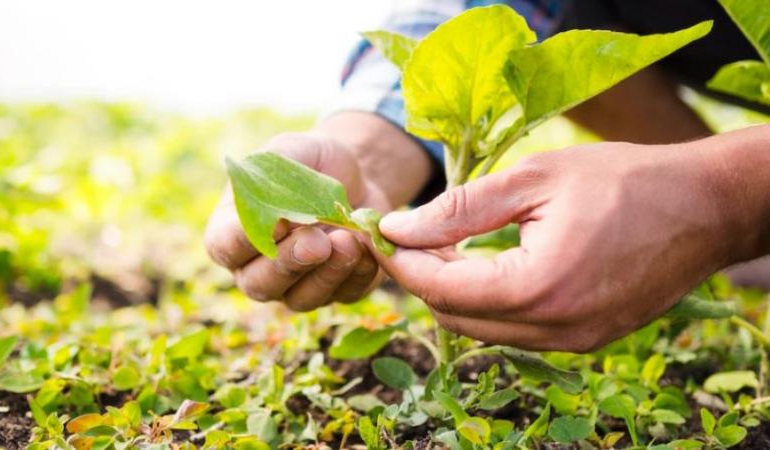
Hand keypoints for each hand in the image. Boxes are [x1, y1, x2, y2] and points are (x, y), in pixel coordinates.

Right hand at [205, 131, 389, 310]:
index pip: (225, 247)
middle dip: (289, 263)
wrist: (357, 175)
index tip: (274, 222)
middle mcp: (258, 267)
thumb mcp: (290, 151)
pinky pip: (344, 294)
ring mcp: (297, 285)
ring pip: (302, 298)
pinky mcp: (338, 290)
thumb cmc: (311, 162)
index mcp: (234, 231)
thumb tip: (276, 216)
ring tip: (347, 241)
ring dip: (326, 273)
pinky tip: (366, 246)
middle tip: (316, 241)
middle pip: (260, 284)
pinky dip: (358, 273)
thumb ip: (273, 176)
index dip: (244, 241)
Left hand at [377, 140, 748, 352]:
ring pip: (482, 330)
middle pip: (455, 318)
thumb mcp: (533, 179)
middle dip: (422, 278)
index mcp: (538, 287)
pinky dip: (488, 303)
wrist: (705, 207)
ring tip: (440, 246)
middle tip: (405, 237)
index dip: (402, 261)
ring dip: (453, 293)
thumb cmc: (624, 180)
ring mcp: (572, 342)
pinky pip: (515, 331)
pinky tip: (483, 265)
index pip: (442, 289)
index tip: (380, 233)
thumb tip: (397, 228)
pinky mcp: (585, 340)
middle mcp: (554, 329)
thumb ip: (459, 209)